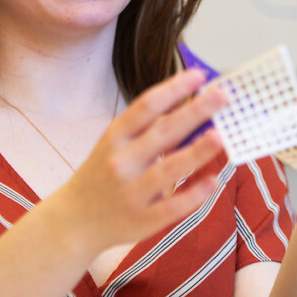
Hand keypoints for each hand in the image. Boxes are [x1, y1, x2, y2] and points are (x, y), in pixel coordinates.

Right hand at [53, 69, 226, 253]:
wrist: (74, 221)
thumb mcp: (114, 145)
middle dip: (194, 112)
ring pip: (169, 169)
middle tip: (222, 95)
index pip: (146, 106)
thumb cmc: (102, 175)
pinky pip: (172, 206)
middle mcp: (121, 161)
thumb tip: (191, 109)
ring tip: (221, 136)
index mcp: (115, 137)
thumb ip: (146, 129)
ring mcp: (131, 192)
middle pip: (163, 132)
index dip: (173, 88)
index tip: (199, 75)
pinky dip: (194, 194)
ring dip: (196, 151)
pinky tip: (213, 181)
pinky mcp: (142, 220)